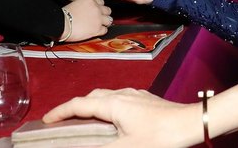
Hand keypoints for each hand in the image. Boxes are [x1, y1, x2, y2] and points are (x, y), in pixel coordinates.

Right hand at [42, 88, 199, 147]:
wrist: (191, 123)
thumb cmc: (160, 136)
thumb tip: (80, 147)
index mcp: (113, 103)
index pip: (79, 104)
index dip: (60, 111)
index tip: (45, 120)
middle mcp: (123, 94)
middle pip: (92, 97)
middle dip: (76, 107)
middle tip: (64, 121)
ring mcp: (136, 95)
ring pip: (107, 96)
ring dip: (93, 106)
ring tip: (86, 121)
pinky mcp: (147, 100)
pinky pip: (120, 99)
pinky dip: (109, 107)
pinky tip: (115, 120)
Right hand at [63, 0, 112, 40]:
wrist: (62, 24)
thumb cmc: (64, 15)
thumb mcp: (76, 4)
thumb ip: (84, 6)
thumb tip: (86, 10)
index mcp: (90, 0)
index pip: (101, 2)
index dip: (100, 7)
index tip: (98, 10)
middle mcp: (96, 8)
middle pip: (108, 10)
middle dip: (104, 14)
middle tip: (100, 18)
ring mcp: (98, 19)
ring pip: (109, 20)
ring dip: (105, 23)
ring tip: (100, 26)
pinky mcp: (97, 29)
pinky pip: (105, 30)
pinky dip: (102, 31)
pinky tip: (97, 32)